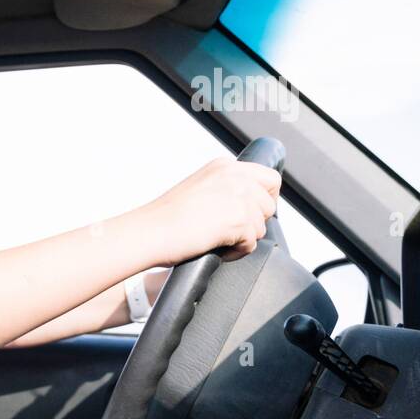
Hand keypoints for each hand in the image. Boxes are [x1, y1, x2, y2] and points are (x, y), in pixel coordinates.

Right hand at [143, 157, 280, 265]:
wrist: (149, 231)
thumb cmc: (165, 217)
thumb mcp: (200, 188)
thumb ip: (226, 189)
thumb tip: (249, 205)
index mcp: (225, 166)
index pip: (270, 179)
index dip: (264, 199)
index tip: (250, 213)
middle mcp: (236, 176)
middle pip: (269, 205)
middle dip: (254, 222)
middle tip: (229, 230)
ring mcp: (239, 197)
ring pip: (261, 226)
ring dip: (242, 238)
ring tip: (216, 240)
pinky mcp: (239, 220)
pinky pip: (251, 244)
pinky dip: (235, 252)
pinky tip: (215, 248)